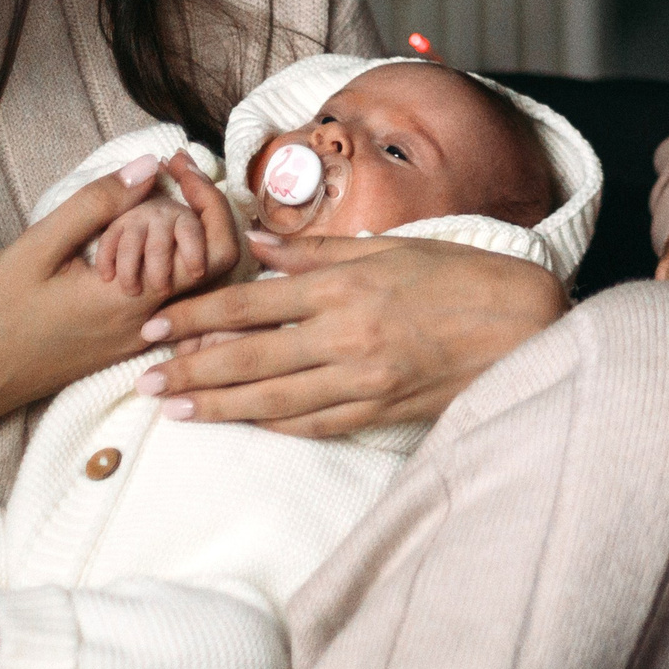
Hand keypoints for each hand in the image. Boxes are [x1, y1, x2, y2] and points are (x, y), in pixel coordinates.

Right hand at [0, 153, 236, 489]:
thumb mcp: (38, 248)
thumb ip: (98, 206)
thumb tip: (150, 167)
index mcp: (134, 300)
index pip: (211, 249)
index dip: (206, 198)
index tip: (177, 164)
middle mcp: (150, 325)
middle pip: (216, 265)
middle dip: (205, 211)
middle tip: (174, 174)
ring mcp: (140, 338)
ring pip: (195, 282)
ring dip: (184, 235)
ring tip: (151, 199)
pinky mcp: (125, 343)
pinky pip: (171, 299)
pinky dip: (167, 259)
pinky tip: (136, 234)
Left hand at [133, 233, 567, 435]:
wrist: (526, 325)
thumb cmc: (463, 277)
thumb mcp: (392, 247)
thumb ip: (320, 249)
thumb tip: (260, 243)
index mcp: (345, 287)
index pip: (249, 303)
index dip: (195, 315)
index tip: (156, 325)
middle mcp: (346, 336)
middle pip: (248, 356)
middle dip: (189, 368)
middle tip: (142, 381)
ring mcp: (363, 380)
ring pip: (272, 399)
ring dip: (217, 405)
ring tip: (174, 410)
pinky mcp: (381, 411)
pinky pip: (314, 423)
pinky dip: (273, 425)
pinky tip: (243, 423)